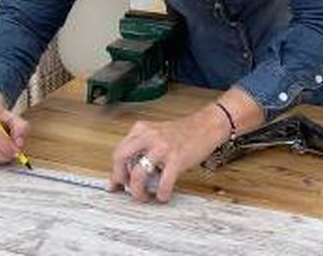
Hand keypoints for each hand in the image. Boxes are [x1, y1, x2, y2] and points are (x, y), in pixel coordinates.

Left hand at [108, 108, 227, 202]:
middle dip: (120, 177)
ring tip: (145, 196)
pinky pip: (164, 182)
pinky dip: (162, 193)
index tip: (115, 183)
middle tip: (126, 189)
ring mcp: (162, 148)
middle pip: (121, 158)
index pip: (119, 150)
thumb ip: (141, 148)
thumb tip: (127, 172)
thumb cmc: (183, 132)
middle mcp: (149, 136)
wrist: (207, 126)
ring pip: (139, 174)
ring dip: (138, 191)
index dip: (115, 170)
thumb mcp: (156, 133)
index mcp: (141, 129)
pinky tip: (163, 195)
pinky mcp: (176, 159)